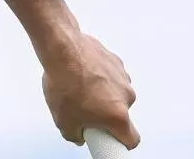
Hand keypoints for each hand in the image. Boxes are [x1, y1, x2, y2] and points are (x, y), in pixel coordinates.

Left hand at [41, 33, 138, 148]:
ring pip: (116, 93)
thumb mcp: (63, 121)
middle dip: (106, 115)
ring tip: (80, 87)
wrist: (61, 50)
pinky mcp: (116, 61)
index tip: (110, 139)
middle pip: (121, 114)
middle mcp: (126, 96)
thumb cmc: (64, 83)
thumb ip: (74, 136)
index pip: (132, 139)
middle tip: (85, 110)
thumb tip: (79, 136)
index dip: (120, 143)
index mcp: (118, 116)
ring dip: (103, 94)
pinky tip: (83, 73)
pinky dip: (100, 77)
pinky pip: (111, 76)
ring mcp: (123, 77)